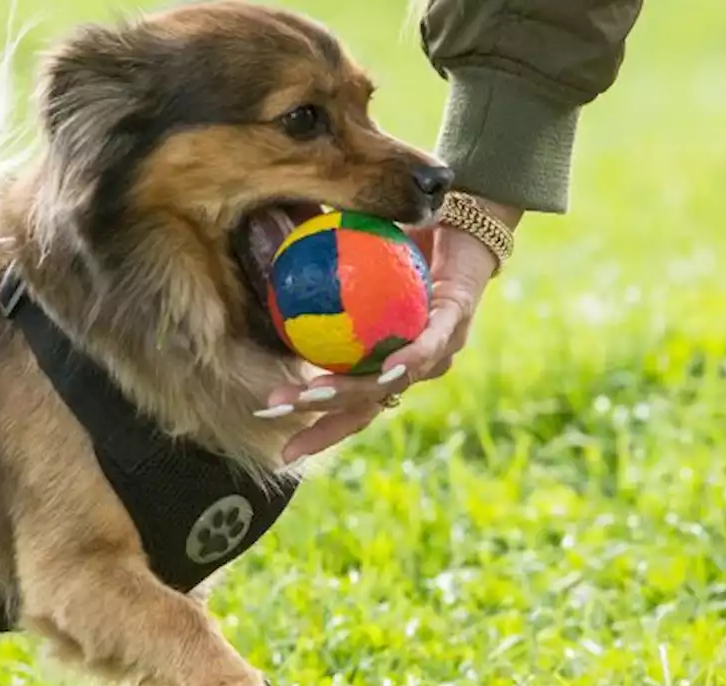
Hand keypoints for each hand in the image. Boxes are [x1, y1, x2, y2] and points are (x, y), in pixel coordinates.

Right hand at [260, 197, 521, 463]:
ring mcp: (436, 350)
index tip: (270, 429)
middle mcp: (412, 367)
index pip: (347, 404)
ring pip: (389, 383)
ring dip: (348, 392)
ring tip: (311, 394)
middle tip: (270, 411)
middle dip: (318, 421)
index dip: (314, 425)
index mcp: (386, 362)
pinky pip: (429, 344)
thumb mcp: (352, 256)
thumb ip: (316, 266)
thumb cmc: (403, 241)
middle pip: (362, 407)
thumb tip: (263, 257)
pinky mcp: (456, 321)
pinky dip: (409, 359)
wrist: (461, 217)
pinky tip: (388, 367)